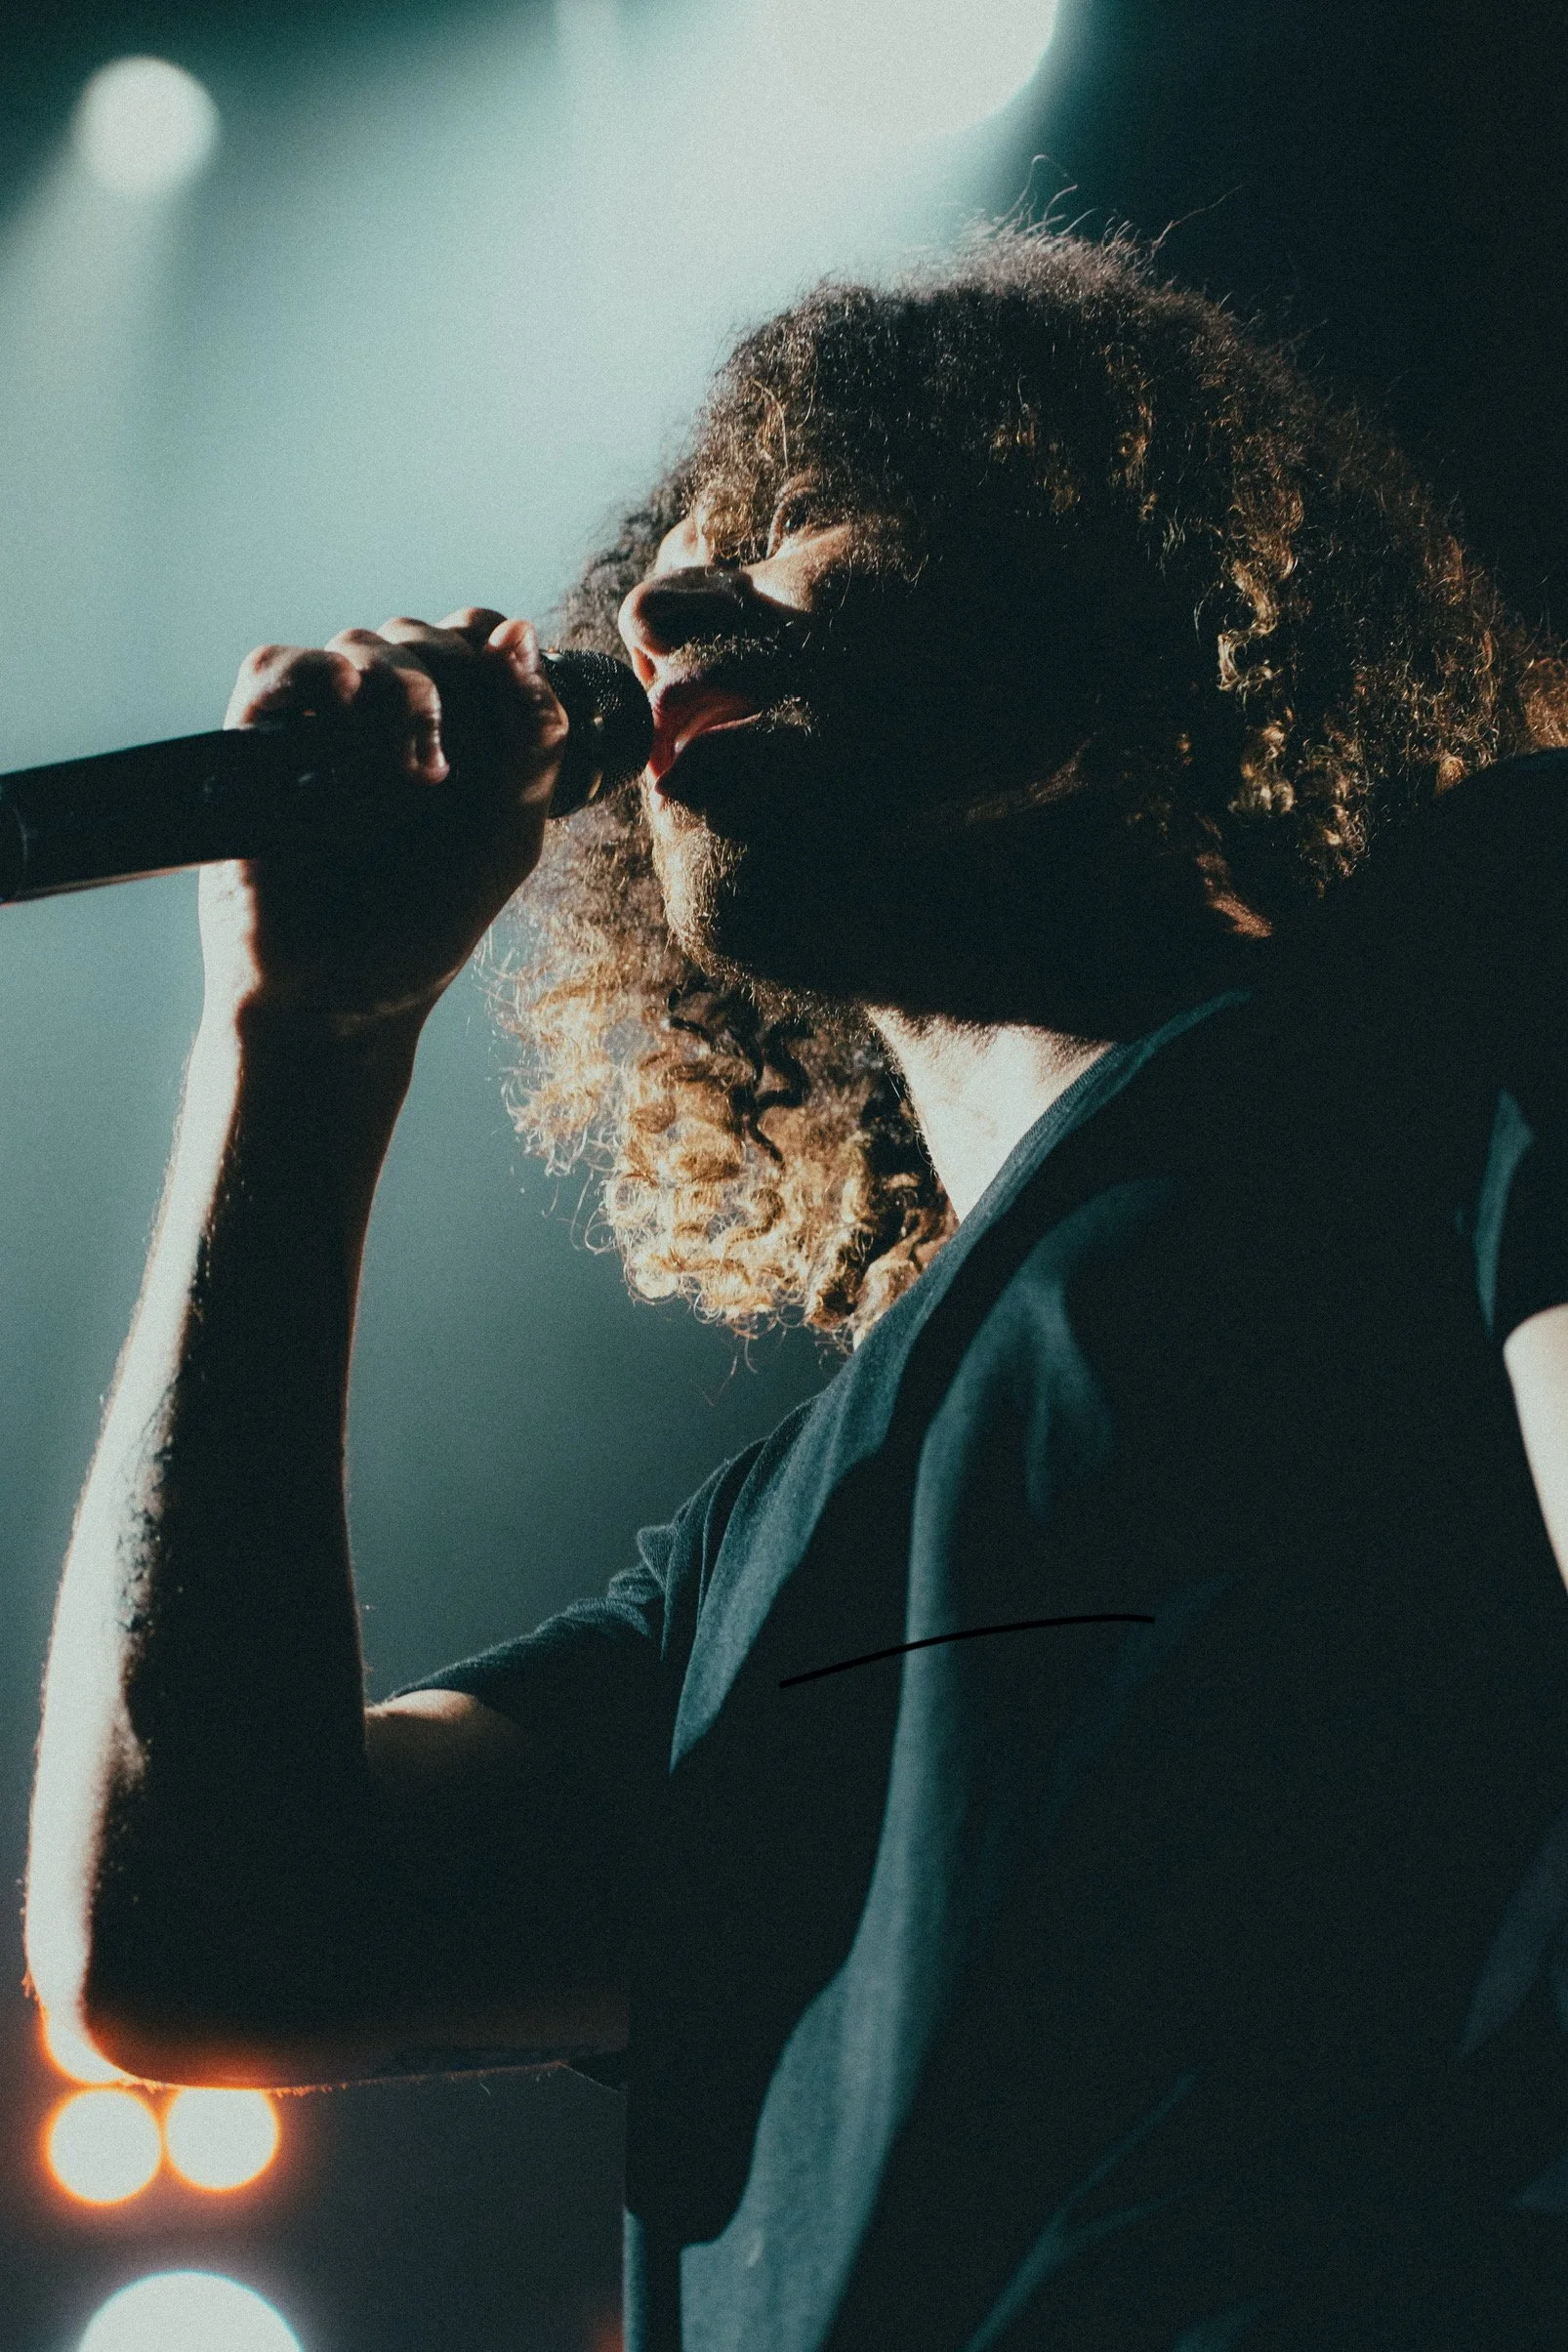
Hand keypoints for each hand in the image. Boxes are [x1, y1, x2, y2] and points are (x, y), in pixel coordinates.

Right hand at [202, 608, 566, 1032]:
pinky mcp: (256, 745)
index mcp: (456, 735)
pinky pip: (277, 668)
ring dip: (398, 685)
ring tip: (415, 773)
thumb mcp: (506, 837)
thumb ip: (532, 739)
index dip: (491, 645)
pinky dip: (312, 671)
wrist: (333, 998)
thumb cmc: (423, 927)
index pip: (475, 638)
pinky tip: (343, 699)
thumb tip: (519, 630)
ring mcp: (322, 731)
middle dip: (450, 675)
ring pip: (357, 645)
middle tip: (453, 764)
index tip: (506, 686)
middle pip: (420, 634)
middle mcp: (387, 723)